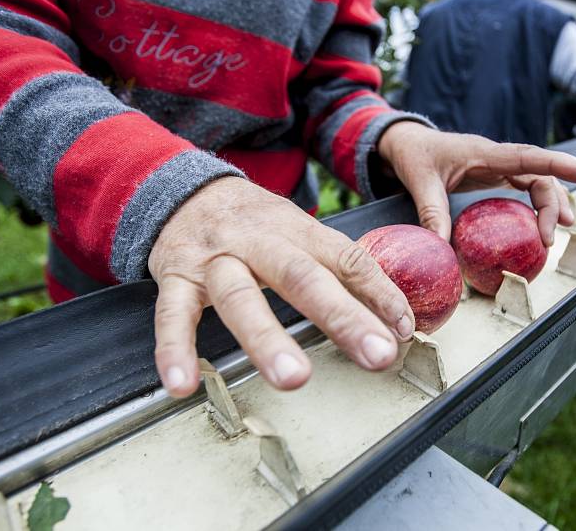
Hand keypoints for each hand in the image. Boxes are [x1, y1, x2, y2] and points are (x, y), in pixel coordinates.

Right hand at [148, 177, 414, 396]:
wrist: (183, 191)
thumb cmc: (253, 222)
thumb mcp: (297, 231)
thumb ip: (337, 267)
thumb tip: (391, 313)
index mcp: (296, 229)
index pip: (346, 257)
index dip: (379, 292)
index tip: (403, 329)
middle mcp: (259, 241)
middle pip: (302, 276)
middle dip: (342, 317)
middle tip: (376, 355)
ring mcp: (215, 259)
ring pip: (240, 296)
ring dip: (267, 339)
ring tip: (293, 378)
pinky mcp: (176, 277)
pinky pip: (172, 315)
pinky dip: (175, 350)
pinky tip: (184, 385)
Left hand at [378, 122, 575, 245]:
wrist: (406, 143)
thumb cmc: (414, 157)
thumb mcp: (419, 183)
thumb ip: (431, 213)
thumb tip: (439, 248)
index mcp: (484, 153)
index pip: (530, 157)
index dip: (561, 165)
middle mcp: (497, 157)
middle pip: (539, 176)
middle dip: (553, 204)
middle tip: (551, 239)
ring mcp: (498, 166)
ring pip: (536, 181)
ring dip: (550, 205)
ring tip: (557, 234)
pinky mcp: (494, 175)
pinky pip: (524, 186)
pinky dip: (536, 205)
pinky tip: (541, 224)